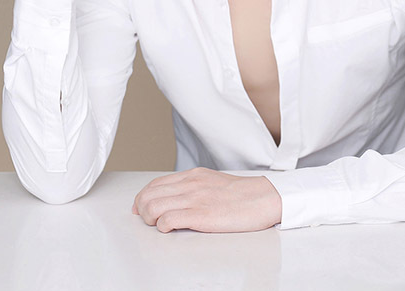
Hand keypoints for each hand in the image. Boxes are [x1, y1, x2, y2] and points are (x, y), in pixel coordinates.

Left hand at [132, 167, 281, 232]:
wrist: (264, 198)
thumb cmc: (242, 195)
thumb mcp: (213, 182)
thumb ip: (193, 187)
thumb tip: (175, 198)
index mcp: (193, 176)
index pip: (155, 183)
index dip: (142, 197)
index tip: (140, 207)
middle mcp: (190, 185)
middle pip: (149, 194)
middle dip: (142, 209)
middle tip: (147, 220)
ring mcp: (195, 199)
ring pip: (153, 207)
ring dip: (149, 219)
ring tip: (158, 225)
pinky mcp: (201, 215)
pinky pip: (168, 220)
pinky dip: (162, 227)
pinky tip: (169, 229)